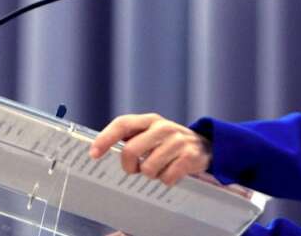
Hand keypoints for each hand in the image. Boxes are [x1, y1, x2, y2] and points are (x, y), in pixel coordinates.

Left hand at [89, 113, 211, 185]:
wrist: (207, 146)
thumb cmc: (169, 142)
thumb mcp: (152, 133)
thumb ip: (132, 137)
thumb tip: (101, 149)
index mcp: (150, 120)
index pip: (123, 124)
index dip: (105, 138)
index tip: (93, 154)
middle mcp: (163, 127)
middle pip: (131, 150)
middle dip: (129, 166)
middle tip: (134, 170)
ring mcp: (177, 141)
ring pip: (149, 168)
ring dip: (151, 175)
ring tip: (159, 169)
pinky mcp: (190, 156)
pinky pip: (166, 178)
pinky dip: (166, 180)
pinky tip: (172, 172)